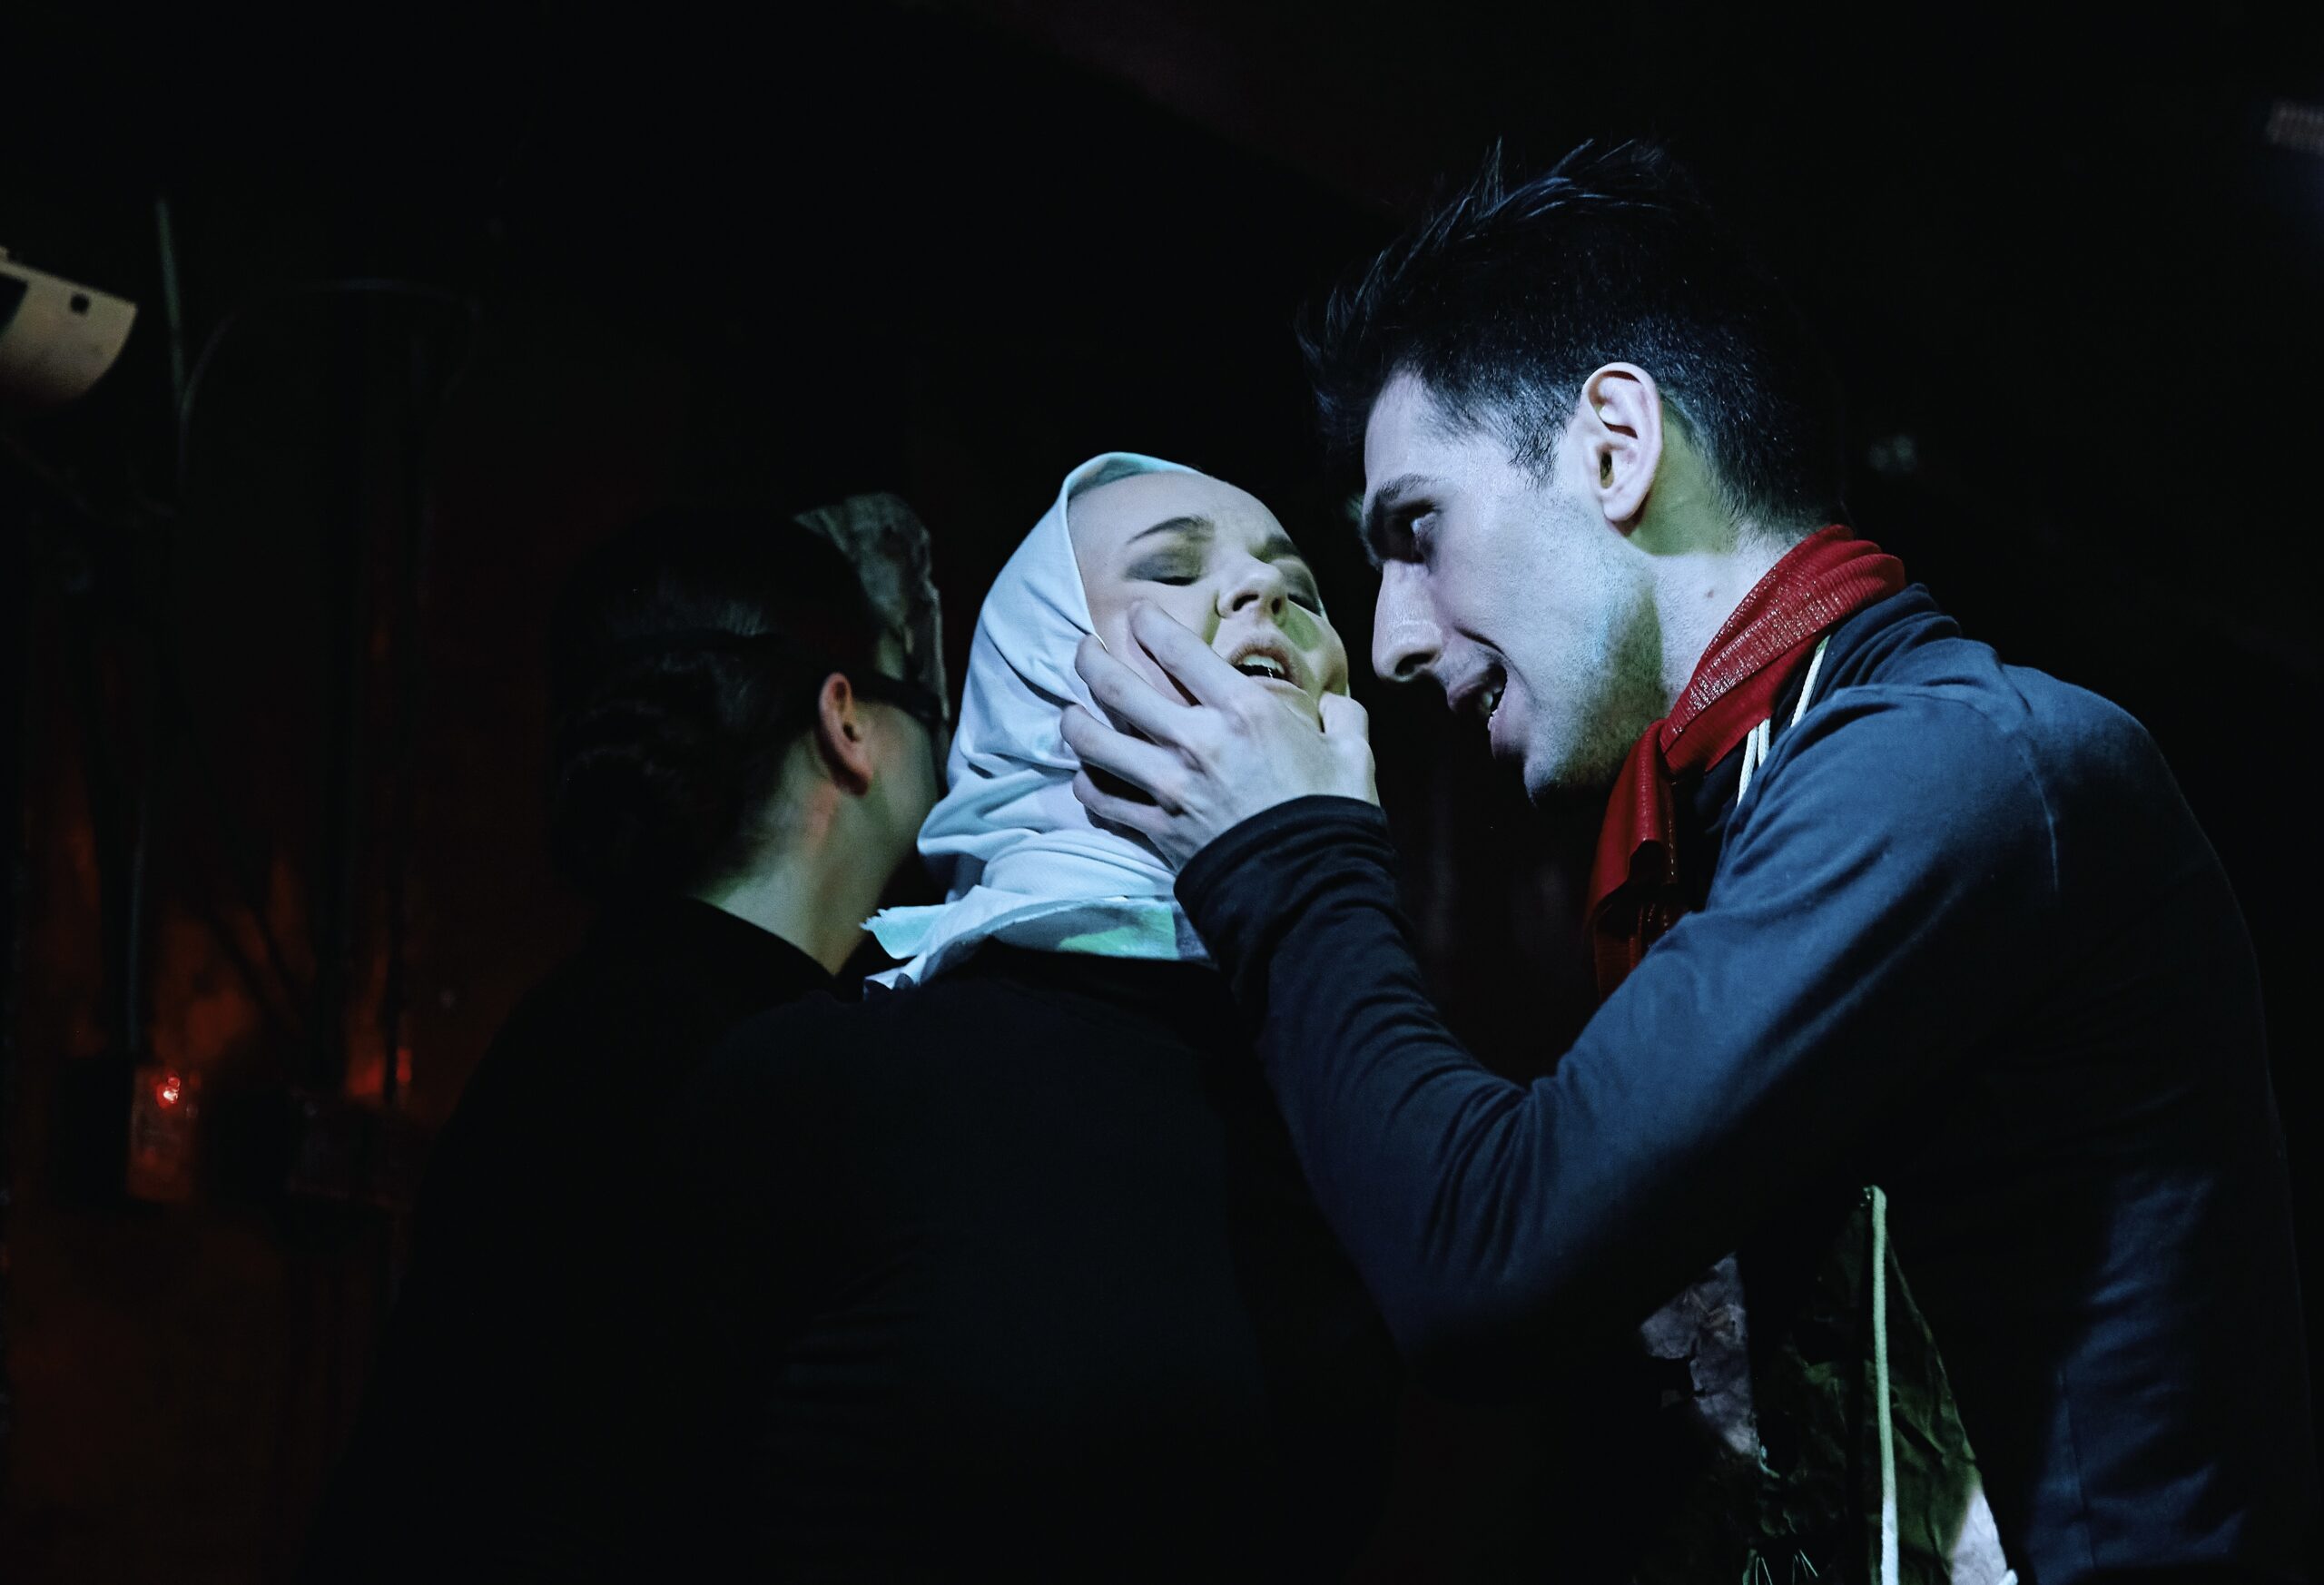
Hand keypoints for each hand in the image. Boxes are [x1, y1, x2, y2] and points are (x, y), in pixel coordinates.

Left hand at [1061, 603, 1377, 868]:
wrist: (1311, 891)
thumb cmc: (1334, 818)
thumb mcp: (1353, 756)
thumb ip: (1343, 718)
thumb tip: (1335, 706)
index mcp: (1243, 711)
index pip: (1177, 649)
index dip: (1148, 623)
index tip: (1137, 615)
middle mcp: (1195, 740)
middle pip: (1117, 686)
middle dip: (1090, 659)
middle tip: (1083, 649)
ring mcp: (1168, 786)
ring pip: (1094, 741)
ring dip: (1075, 720)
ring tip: (1071, 711)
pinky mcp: (1155, 829)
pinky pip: (1101, 799)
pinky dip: (1087, 784)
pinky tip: (1086, 776)